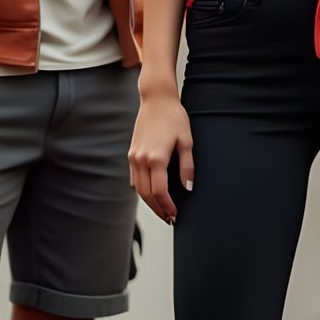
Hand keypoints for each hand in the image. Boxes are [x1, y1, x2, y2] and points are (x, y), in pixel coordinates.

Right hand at [129, 87, 193, 223]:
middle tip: (169, 218)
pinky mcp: (131, 153)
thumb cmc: (174, 118)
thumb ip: (187, 166)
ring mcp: (134, 157)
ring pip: (138, 189)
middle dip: (158, 209)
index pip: (159, 191)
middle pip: (146, 194)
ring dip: (149, 202)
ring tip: (162, 210)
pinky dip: (142, 190)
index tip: (175, 214)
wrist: (156, 100)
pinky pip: (134, 179)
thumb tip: (187, 187)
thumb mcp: (187, 141)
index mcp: (156, 158)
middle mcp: (141, 159)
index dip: (167, 206)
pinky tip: (152, 194)